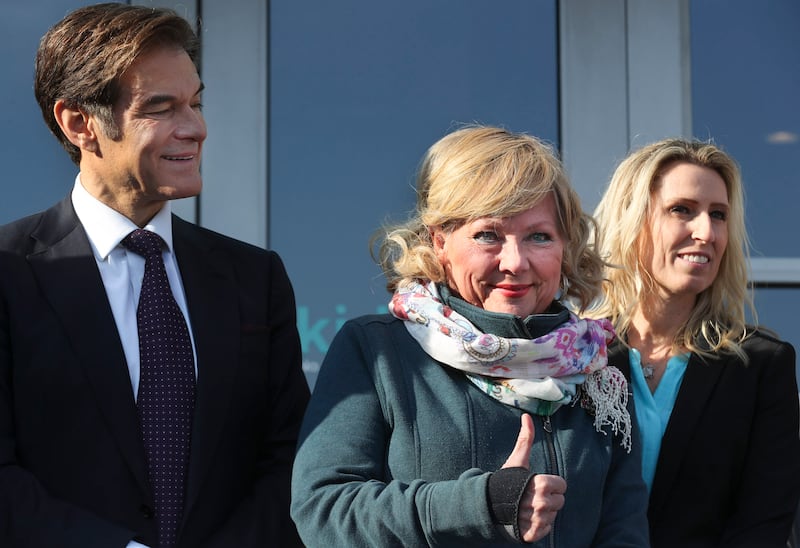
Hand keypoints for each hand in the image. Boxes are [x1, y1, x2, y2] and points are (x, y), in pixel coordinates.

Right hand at [501, 413, 566, 542]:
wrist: (488, 503)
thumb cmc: (505, 481)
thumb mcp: (517, 460)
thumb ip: (525, 439)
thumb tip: (527, 416)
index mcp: (540, 484)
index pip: (562, 486)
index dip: (551, 484)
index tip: (537, 484)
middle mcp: (540, 503)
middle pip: (559, 502)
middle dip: (548, 498)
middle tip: (530, 496)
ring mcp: (537, 520)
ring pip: (553, 516)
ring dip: (543, 513)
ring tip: (528, 507)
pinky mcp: (532, 534)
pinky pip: (546, 530)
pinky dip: (539, 527)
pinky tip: (528, 519)